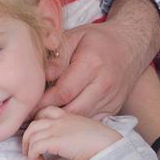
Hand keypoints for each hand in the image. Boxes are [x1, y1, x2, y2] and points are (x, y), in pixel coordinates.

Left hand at [22, 107, 120, 159]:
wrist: (108, 145)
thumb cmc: (101, 141)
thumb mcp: (83, 130)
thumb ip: (70, 132)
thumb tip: (61, 145)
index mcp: (67, 115)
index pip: (43, 111)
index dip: (35, 124)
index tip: (36, 137)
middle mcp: (59, 119)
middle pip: (32, 124)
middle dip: (27, 139)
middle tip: (29, 152)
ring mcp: (56, 129)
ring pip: (30, 136)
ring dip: (28, 150)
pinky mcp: (55, 141)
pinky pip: (35, 147)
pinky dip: (32, 157)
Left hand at [41, 0, 159, 116]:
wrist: (131, 46)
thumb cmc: (97, 40)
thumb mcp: (74, 37)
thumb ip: (57, 56)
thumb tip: (43, 76)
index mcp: (92, 64)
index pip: (63, 92)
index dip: (43, 101)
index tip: (28, 103)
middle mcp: (104, 84)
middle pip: (72, 110)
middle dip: (50, 115)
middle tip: (32, 114)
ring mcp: (112, 99)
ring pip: (81, 119)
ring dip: (62, 121)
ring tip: (44, 116)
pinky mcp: (114, 108)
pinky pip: (91, 121)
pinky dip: (76, 122)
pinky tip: (63, 117)